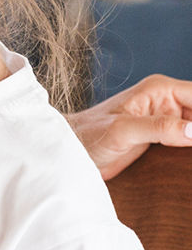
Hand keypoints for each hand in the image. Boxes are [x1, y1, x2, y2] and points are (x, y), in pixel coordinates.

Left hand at [68, 74, 191, 179]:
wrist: (71, 148)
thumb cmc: (89, 135)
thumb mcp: (123, 131)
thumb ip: (158, 128)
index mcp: (160, 89)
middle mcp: (167, 100)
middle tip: (189, 149)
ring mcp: (167, 119)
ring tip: (188, 158)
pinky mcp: (164, 136)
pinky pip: (190, 140)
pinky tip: (188, 161)